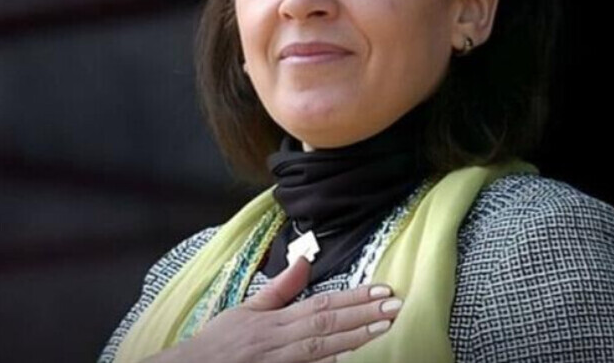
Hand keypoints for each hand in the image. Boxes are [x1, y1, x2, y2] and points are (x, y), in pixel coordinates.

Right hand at [143, 256, 402, 362]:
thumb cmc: (218, 343)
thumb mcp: (246, 310)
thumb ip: (279, 288)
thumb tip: (305, 260)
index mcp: (274, 320)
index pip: (320, 304)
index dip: (352, 297)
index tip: (381, 289)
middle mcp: (279, 340)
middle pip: (327, 325)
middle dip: (363, 314)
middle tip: (395, 306)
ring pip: (322, 351)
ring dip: (355, 339)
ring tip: (384, 327)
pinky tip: (354, 358)